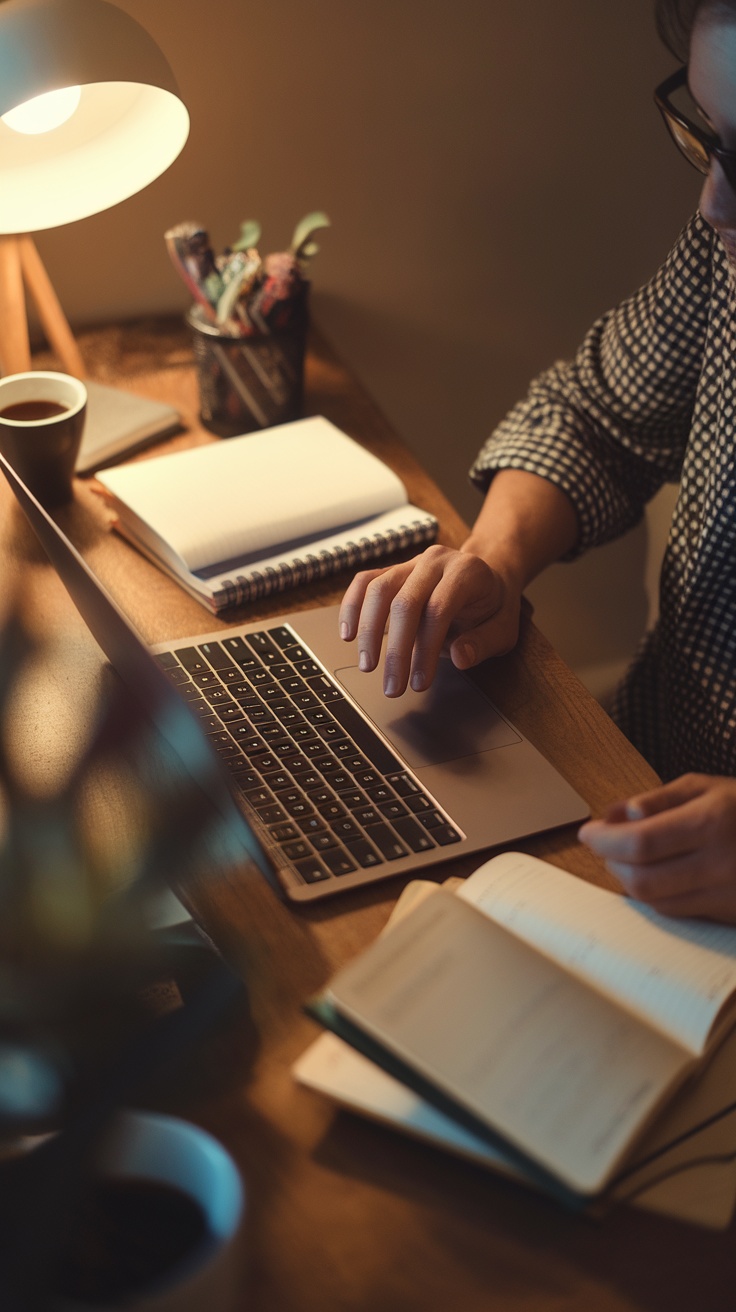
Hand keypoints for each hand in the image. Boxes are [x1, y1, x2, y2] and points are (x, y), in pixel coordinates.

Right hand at [338, 543, 521, 696]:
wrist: (488, 575)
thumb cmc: (493, 605)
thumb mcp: (505, 629)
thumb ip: (484, 643)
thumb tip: (459, 658)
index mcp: (467, 572)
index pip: (438, 609)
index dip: (425, 650)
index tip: (419, 682)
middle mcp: (436, 561)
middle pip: (404, 602)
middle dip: (395, 650)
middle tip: (392, 687)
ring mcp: (411, 562)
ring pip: (379, 590)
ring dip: (369, 631)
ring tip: (367, 666)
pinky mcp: (394, 570)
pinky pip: (365, 582)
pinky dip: (352, 607)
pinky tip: (348, 634)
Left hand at [578, 774, 735, 921]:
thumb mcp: (707, 786)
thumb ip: (658, 800)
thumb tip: (615, 815)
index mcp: (712, 822)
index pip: (640, 841)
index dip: (605, 840)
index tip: (588, 832)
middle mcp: (719, 863)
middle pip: (642, 878)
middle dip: (610, 861)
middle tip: (602, 845)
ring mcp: (726, 894)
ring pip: (656, 900)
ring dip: (627, 880)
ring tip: (622, 858)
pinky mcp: (730, 914)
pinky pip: (677, 911)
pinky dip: (653, 894)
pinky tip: (650, 875)